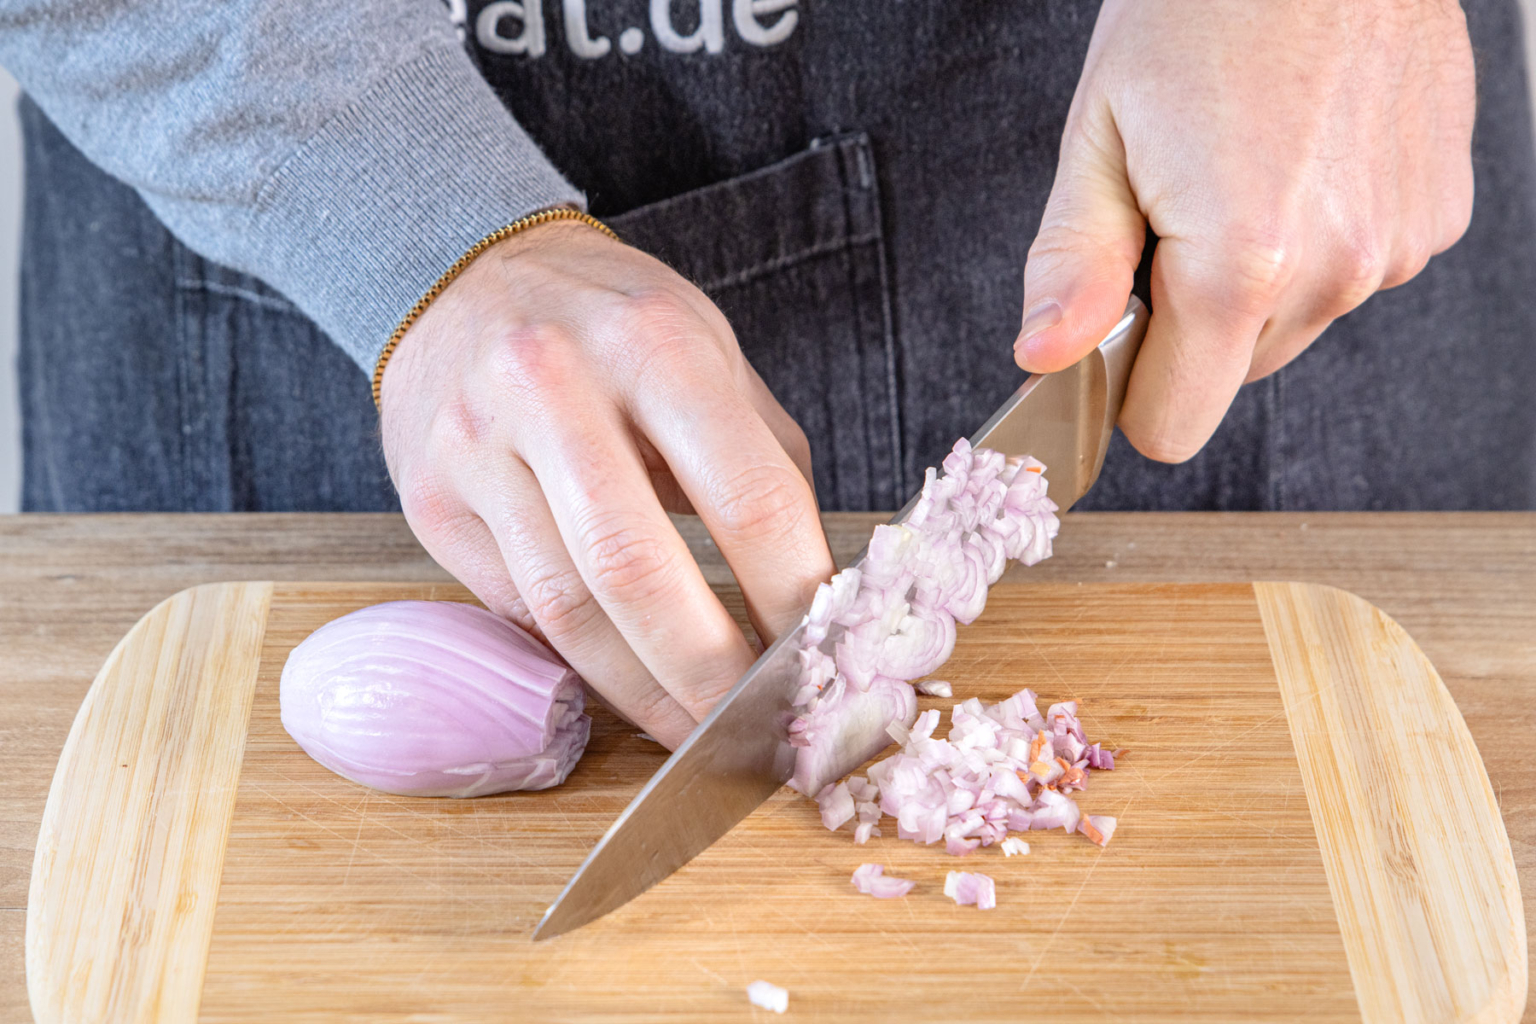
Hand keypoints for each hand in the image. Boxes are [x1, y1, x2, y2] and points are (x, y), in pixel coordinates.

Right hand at [380, 221, 833, 747]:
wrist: (459, 275)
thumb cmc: (610, 324)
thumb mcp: (708, 353)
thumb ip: (763, 464)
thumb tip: (817, 592)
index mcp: (652, 343)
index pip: (744, 496)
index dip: (791, 596)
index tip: (825, 656)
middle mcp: (552, 386)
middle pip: (638, 569)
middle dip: (711, 671)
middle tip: (761, 728)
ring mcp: (476, 446)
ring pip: (566, 607)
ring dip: (644, 690)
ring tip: (699, 730)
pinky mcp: (429, 501)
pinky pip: (515, 608)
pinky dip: (582, 660)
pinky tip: (628, 684)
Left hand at [1016, 0, 1475, 460]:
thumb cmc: (1204, 8)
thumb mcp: (1101, 135)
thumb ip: (1074, 266)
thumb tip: (1045, 358)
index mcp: (1238, 267)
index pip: (1169, 425)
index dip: (1126, 387)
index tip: (1116, 324)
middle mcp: (1335, 272)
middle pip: (1230, 375)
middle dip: (1190, 320)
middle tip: (1176, 210)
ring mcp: (1398, 246)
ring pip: (1292, 325)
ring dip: (1255, 279)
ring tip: (1242, 168)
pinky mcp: (1438, 215)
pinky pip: (1354, 271)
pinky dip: (1320, 237)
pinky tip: (1302, 155)